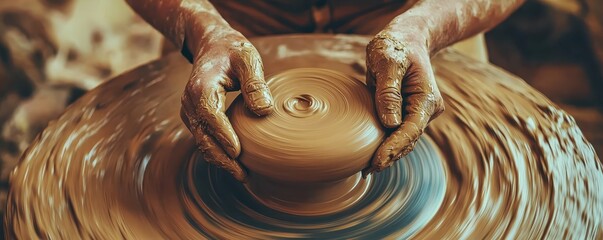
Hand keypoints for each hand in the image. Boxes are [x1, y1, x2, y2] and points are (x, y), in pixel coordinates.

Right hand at [180, 27, 272, 181]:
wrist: (212, 45)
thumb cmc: (232, 51)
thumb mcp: (247, 59)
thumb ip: (255, 83)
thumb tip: (264, 110)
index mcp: (201, 87)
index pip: (209, 115)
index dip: (222, 135)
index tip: (238, 152)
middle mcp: (190, 102)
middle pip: (203, 136)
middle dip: (222, 158)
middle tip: (243, 174)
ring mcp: (191, 112)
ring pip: (202, 142)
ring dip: (220, 160)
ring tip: (242, 175)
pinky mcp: (196, 118)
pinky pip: (204, 139)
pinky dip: (218, 152)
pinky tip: (236, 163)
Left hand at [363, 29, 444, 176]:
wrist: (404, 39)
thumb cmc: (396, 47)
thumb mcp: (389, 63)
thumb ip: (389, 92)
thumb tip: (389, 124)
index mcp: (426, 99)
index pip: (411, 130)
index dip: (394, 147)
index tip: (378, 161)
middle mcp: (425, 109)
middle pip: (408, 140)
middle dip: (390, 156)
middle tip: (368, 171)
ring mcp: (417, 113)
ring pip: (403, 140)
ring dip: (388, 154)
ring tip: (367, 170)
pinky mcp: (406, 113)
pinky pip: (396, 132)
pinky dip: (385, 144)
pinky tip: (370, 156)